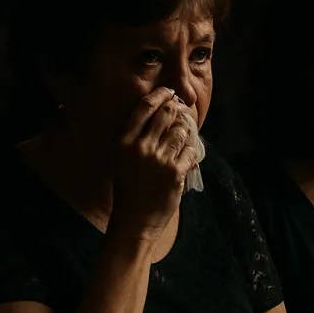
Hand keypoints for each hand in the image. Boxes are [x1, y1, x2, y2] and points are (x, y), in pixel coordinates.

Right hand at [110, 87, 200, 240]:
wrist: (134, 221)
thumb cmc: (129, 189)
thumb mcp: (121, 159)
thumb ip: (135, 137)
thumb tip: (160, 112)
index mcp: (124, 142)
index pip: (144, 108)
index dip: (160, 95)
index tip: (169, 92)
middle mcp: (141, 148)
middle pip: (167, 114)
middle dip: (177, 110)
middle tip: (181, 111)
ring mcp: (159, 159)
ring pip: (182, 131)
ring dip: (185, 133)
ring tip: (181, 141)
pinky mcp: (175, 172)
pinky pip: (191, 150)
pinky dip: (191, 153)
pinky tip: (185, 160)